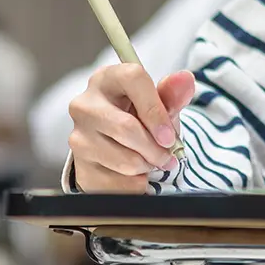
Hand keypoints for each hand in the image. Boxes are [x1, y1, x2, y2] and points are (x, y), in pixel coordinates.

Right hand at [68, 65, 194, 193]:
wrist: (117, 146)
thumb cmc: (140, 118)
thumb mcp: (160, 105)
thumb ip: (173, 94)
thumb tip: (185, 79)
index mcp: (107, 79)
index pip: (132, 79)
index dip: (156, 109)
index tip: (169, 135)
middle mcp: (85, 104)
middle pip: (126, 127)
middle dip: (155, 148)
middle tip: (168, 156)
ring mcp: (78, 137)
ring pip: (124, 160)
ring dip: (147, 166)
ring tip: (150, 161)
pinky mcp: (80, 167)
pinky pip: (117, 184)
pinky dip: (135, 184)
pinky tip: (135, 173)